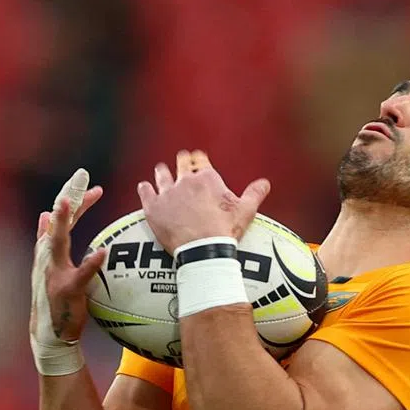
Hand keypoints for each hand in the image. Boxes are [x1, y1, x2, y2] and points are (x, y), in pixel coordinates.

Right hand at [30, 168, 105, 345]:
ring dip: (64, 220)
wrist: (49, 331)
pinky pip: (80, 274)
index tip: (86, 179)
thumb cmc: (54, 298)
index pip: (60, 216)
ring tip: (72, 201)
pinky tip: (101, 252)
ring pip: (58, 241)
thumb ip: (49, 240)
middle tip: (81, 175)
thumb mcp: (51, 265)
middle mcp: (47, 256)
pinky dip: (90, 263)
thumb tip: (44, 215)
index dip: (72, 196)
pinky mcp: (66, 289)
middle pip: (56, 220)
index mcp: (47, 249)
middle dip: (67, 196)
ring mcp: (54, 272)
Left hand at [137, 150, 269, 252]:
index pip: (201, 161)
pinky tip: (145, 187)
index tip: (198, 159)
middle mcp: (186, 181)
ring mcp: (168, 193)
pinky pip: (145, 192)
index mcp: (208, 179)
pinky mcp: (153, 207)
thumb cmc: (225, 231)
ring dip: (162, 172)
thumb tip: (265, 183)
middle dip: (182, 162)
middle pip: (182, 164)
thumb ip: (254, 194)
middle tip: (181, 160)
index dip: (199, 160)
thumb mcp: (245, 211)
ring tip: (161, 170)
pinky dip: (145, 188)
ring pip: (162, 175)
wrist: (203, 250)